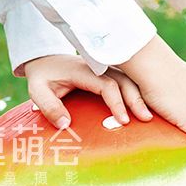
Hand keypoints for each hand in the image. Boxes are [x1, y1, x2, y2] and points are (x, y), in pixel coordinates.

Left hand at [18, 54, 151, 131]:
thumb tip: (65, 125)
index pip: (106, 84)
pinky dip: (135, 92)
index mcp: (83, 70)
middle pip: (123, 80)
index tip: (123, 120)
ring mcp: (104, 69)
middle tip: (145, 118)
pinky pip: (125, 81)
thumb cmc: (42, 76)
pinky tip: (143, 106)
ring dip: (139, 95)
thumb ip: (49, 106)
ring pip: (128, 79)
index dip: (116, 102)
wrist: (44, 59)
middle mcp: (98, 67)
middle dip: (136, 99)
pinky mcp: (107, 73)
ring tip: (148, 115)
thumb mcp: (36, 90)